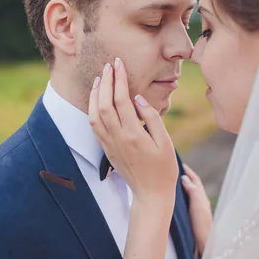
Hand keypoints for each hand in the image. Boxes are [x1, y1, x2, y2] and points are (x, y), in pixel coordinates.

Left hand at [89, 58, 178, 207]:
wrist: (150, 194)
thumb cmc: (163, 168)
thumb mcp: (165, 143)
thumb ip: (153, 119)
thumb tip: (139, 99)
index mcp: (134, 134)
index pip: (121, 100)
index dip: (119, 79)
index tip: (119, 64)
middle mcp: (117, 138)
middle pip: (104, 103)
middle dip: (105, 81)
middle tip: (109, 65)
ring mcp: (109, 144)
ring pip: (94, 114)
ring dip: (95, 95)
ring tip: (100, 79)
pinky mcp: (106, 149)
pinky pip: (94, 126)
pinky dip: (92, 109)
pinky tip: (97, 100)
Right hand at [181, 164, 212, 255]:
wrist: (204, 246)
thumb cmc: (202, 226)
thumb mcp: (198, 206)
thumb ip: (193, 191)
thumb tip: (184, 178)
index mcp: (202, 198)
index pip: (195, 180)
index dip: (188, 172)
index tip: (180, 164)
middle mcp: (199, 203)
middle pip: (192, 186)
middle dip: (184, 177)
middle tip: (173, 171)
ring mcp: (195, 211)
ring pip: (188, 195)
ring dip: (181, 188)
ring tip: (171, 183)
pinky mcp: (190, 219)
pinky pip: (184, 204)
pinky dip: (179, 198)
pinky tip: (172, 201)